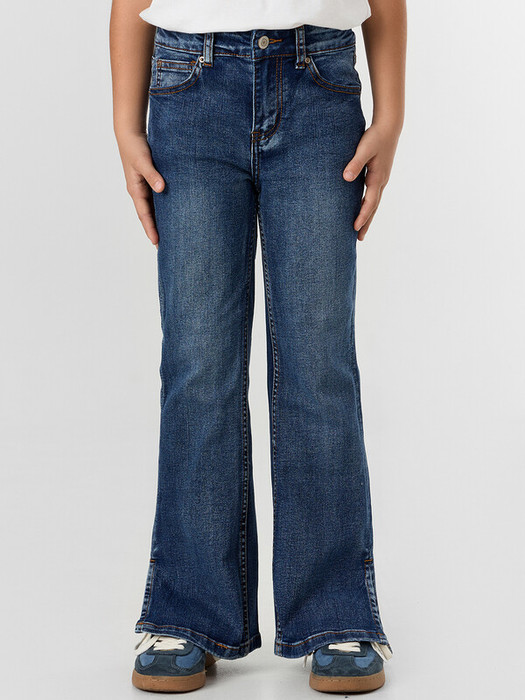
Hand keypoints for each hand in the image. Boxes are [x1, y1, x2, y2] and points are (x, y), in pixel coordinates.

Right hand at [116, 132, 164, 246]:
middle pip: (149, 216)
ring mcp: (145, 188)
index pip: (144, 215)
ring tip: (172, 235)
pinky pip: (158, 199)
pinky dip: (164, 208)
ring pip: (154, 209)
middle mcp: (140, 192)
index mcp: (135, 190)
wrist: (130, 133)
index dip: (151, 229)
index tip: (157, 243)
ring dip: (161, 221)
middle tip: (166, 247)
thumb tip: (161, 188)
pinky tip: (173, 214)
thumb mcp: (143, 161)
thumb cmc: (135, 147)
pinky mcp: (150, 181)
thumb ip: (152, 174)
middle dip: (156, 230)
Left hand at [343, 123, 400, 240]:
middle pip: (373, 207)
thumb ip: (355, 163)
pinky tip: (362, 209)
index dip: (362, 215)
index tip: (355, 227)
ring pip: (374, 203)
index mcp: (377, 178)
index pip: (369, 202)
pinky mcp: (379, 175)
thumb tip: (346, 178)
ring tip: (360, 229)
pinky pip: (373, 196)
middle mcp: (381, 181)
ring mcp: (381, 179)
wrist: (389, 127)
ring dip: (368, 216)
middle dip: (366, 223)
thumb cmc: (375, 136)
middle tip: (359, 238)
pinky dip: (368, 206)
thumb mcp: (364, 149)